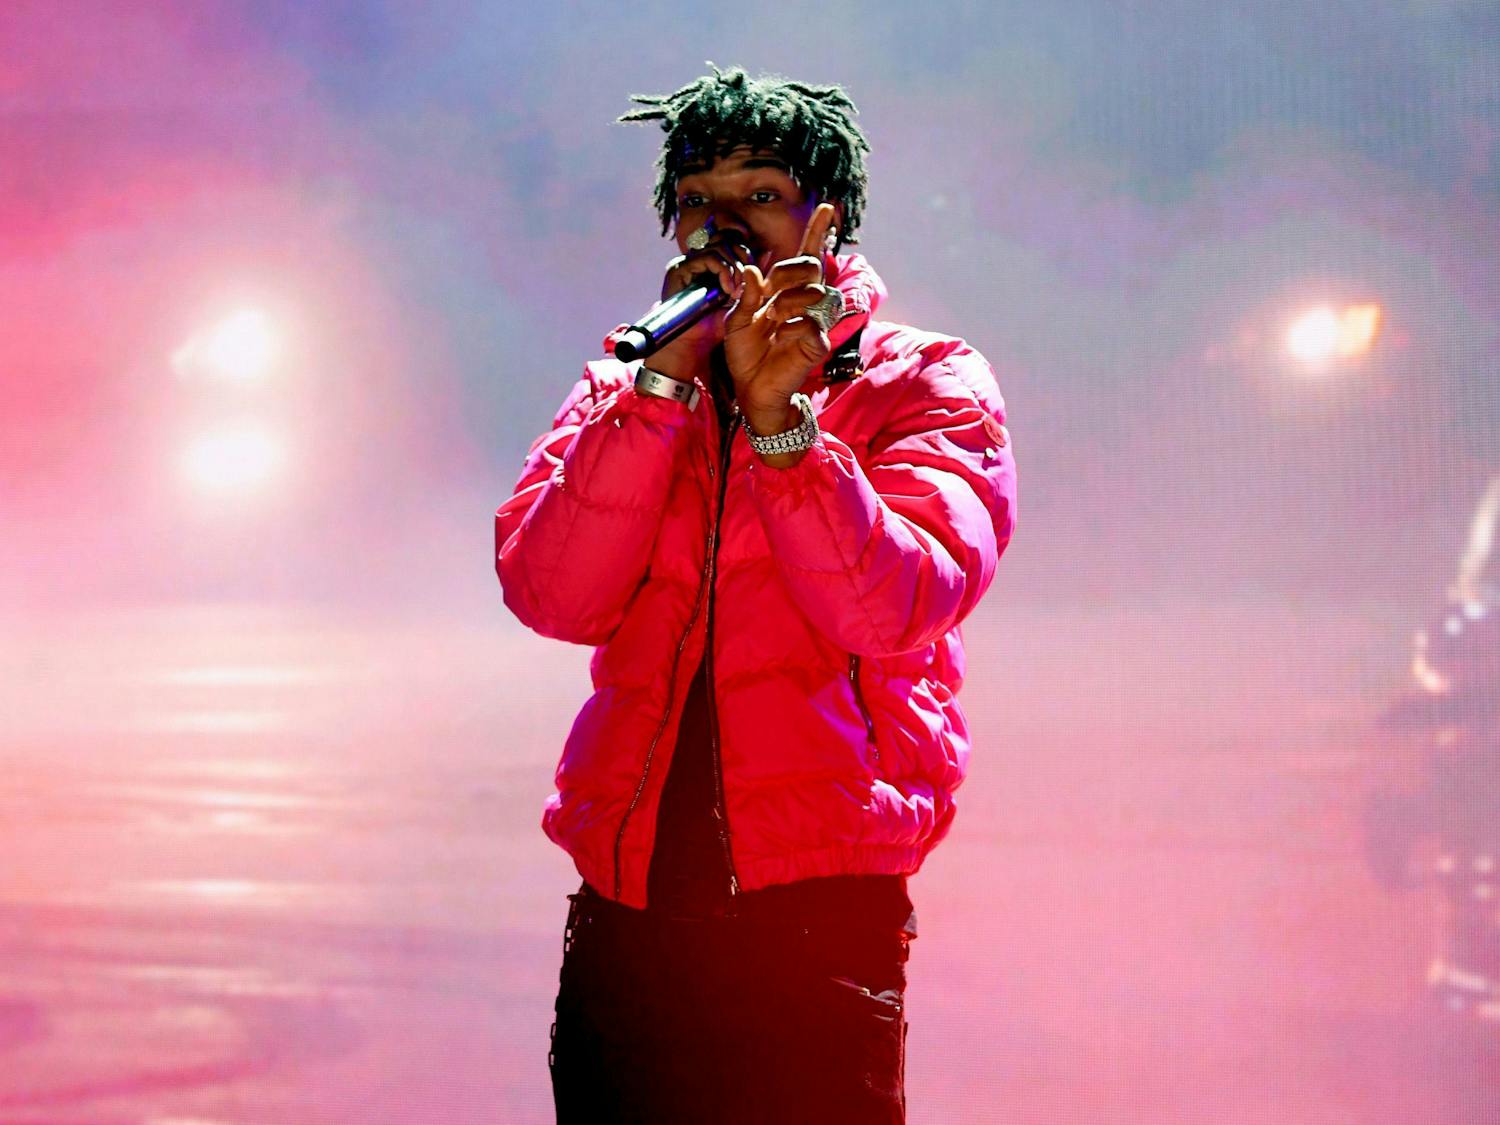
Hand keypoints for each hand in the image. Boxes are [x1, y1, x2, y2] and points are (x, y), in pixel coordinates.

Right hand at [646, 239, 750, 382]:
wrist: (693, 343)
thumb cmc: (715, 324)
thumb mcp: (739, 298)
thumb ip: (751, 277)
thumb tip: (767, 253)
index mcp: (711, 261)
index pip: (732, 241)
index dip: (747, 253)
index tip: (757, 275)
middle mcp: (697, 257)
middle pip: (727, 239)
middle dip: (743, 259)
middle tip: (749, 283)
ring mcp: (687, 261)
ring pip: (719, 246)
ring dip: (734, 267)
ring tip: (738, 290)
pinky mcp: (679, 269)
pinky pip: (708, 258)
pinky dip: (722, 271)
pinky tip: (727, 290)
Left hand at [723, 204, 837, 436]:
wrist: (752, 389)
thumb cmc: (747, 355)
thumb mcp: (736, 321)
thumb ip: (746, 295)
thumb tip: (752, 270)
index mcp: (784, 292)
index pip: (805, 257)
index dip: (817, 232)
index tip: (828, 206)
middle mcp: (804, 302)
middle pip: (809, 267)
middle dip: (788, 273)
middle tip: (770, 296)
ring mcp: (815, 321)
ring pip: (812, 293)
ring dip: (787, 302)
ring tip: (774, 321)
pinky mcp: (819, 343)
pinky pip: (811, 323)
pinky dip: (793, 327)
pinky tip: (783, 338)